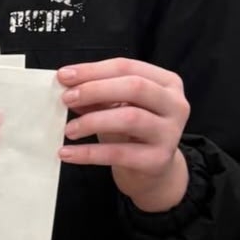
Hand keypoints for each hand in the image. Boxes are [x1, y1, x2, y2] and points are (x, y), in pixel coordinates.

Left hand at [57, 58, 190, 212]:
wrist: (152, 172)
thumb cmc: (132, 132)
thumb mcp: (117, 107)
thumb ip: (97, 95)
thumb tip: (67, 85)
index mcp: (167, 82)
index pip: (127, 67)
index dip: (93, 70)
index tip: (63, 76)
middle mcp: (175, 104)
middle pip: (134, 87)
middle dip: (95, 90)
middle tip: (66, 99)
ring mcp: (170, 133)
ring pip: (130, 118)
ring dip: (92, 121)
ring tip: (68, 129)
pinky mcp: (158, 160)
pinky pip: (119, 153)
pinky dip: (89, 153)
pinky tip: (68, 153)